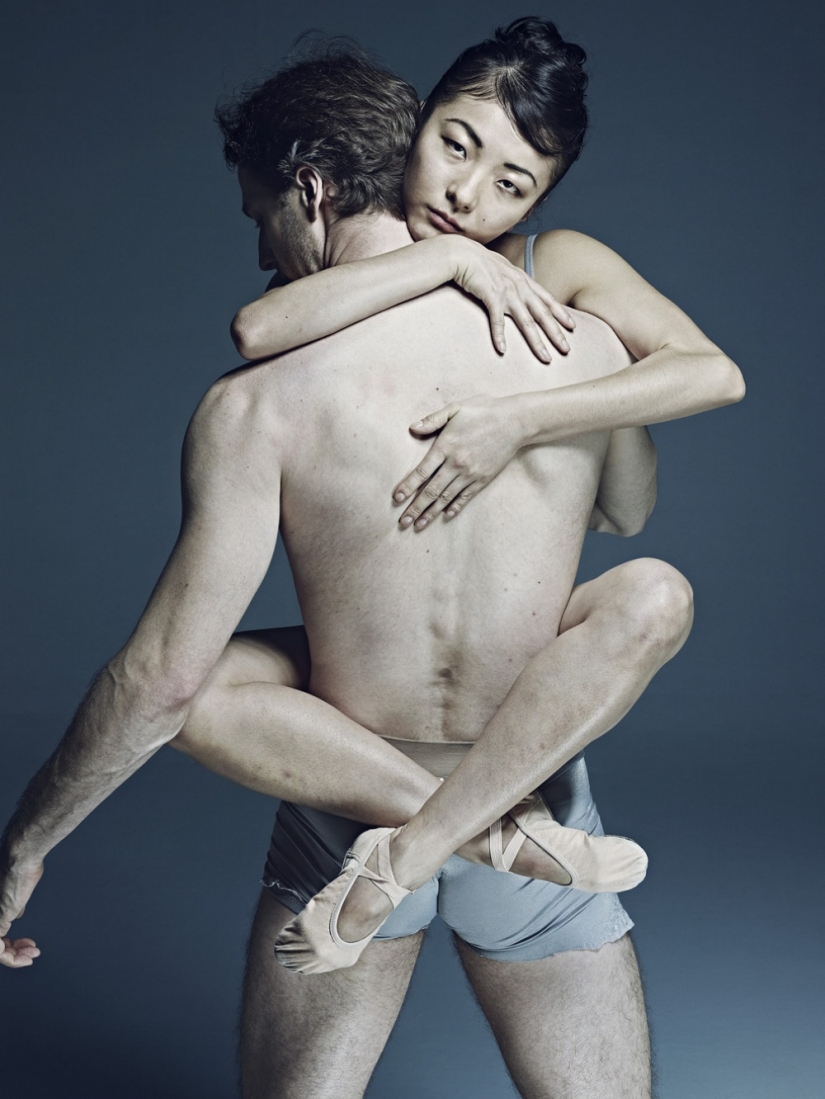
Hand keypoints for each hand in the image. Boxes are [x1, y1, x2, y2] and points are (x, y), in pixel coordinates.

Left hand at [0, 858, 42, 968]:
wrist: (20, 857)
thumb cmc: (21, 866)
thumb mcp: (17, 891)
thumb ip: (14, 905)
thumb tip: (16, 914)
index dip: (11, 943)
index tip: (28, 943)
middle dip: (14, 952)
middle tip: (31, 953)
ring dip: (15, 958)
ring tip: (31, 956)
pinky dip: (12, 959)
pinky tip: (25, 958)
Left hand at [393, 395, 525, 527]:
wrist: (515, 422)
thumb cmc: (483, 411)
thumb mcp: (455, 409)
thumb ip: (432, 420)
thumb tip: (411, 428)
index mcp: (445, 446)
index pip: (421, 472)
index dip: (407, 487)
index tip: (396, 499)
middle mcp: (456, 464)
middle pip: (431, 491)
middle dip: (415, 508)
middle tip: (402, 522)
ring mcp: (470, 474)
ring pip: (446, 498)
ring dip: (431, 513)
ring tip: (418, 525)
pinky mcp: (483, 479)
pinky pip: (465, 497)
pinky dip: (454, 507)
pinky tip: (445, 516)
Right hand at [452, 238, 573, 361]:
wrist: (462, 253)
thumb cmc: (480, 263)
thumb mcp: (504, 270)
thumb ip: (514, 281)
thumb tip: (519, 292)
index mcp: (524, 280)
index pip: (548, 299)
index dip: (561, 313)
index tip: (572, 326)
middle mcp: (520, 287)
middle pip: (543, 314)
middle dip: (556, 333)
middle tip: (567, 350)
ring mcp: (507, 292)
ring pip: (527, 322)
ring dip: (537, 342)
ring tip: (546, 357)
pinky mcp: (491, 296)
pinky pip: (497, 320)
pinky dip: (499, 335)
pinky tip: (502, 349)